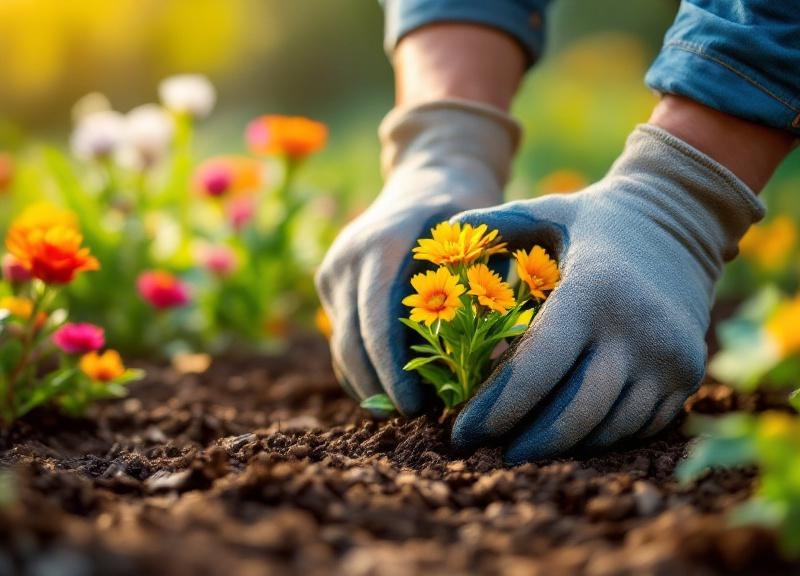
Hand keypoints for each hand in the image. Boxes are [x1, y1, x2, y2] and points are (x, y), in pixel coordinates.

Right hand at [315, 100, 519, 414]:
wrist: (431, 175)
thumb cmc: (468, 209)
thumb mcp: (483, 241)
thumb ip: (483, 294)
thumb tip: (492, 367)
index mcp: (379, 243)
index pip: (377, 320)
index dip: (392, 370)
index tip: (417, 408)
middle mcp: (346, 258)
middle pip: (351, 341)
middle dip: (381, 387)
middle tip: (417, 423)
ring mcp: (333, 271)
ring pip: (342, 346)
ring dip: (371, 384)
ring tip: (409, 414)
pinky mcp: (331, 285)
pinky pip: (342, 339)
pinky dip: (363, 370)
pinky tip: (392, 393)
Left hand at [450, 124, 764, 461]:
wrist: (681, 219)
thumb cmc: (595, 220)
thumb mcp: (546, 212)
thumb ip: (492, 226)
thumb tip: (437, 241)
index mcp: (594, 291)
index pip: (536, 369)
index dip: (495, 409)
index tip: (460, 432)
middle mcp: (637, 331)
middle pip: (572, 414)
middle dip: (524, 443)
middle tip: (486, 453)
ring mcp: (669, 358)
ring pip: (606, 429)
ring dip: (560, 447)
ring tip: (519, 448)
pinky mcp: (686, 375)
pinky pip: (636, 426)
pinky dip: (597, 437)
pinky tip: (564, 435)